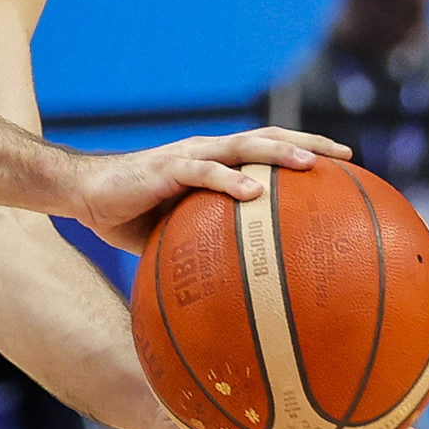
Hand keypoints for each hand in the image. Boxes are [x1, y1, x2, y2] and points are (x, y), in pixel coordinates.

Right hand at [75, 128, 351, 253]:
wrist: (81, 193)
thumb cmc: (130, 216)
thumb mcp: (177, 233)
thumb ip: (210, 245)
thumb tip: (246, 289)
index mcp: (214, 162)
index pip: (267, 149)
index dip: (306, 152)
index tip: (346, 167)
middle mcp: (207, 152)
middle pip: (266, 138)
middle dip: (308, 143)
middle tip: (346, 157)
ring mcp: (187, 156)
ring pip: (242, 146)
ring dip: (276, 152)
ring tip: (308, 164)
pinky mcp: (165, 169)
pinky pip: (203, 172)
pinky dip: (230, 180)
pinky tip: (254, 193)